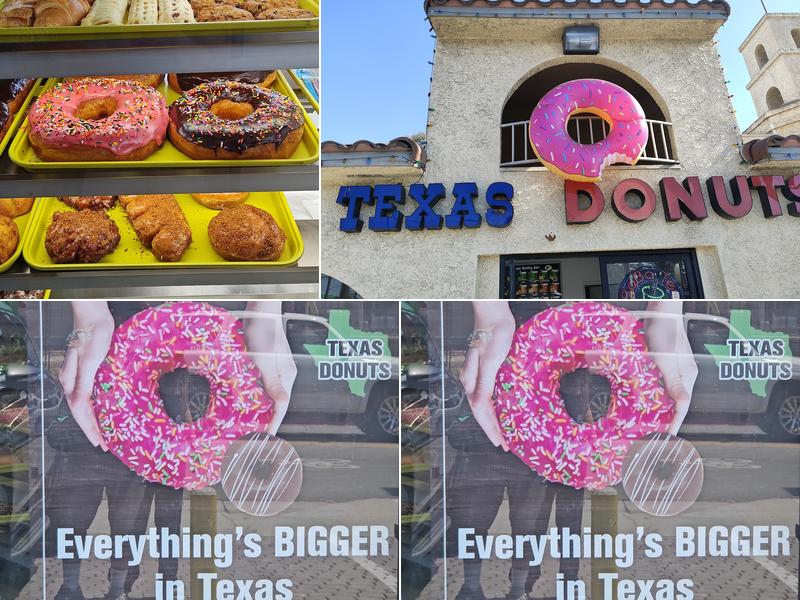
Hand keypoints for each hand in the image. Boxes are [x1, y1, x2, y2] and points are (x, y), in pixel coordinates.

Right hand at [58, 301, 113, 450]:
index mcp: (71, 381)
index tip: (100, 443)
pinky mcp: (85, 369)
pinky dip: (95, 406)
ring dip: (93, 420)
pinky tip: (103, 409)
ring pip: (84, 404)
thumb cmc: (93, 335)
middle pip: (81, 412)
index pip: (81, 412)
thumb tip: (79, 406)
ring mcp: (76, 375)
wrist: (93, 315)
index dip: (91, 429)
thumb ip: (83, 383)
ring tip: (103, 432)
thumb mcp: (90, 360)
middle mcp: (70, 381)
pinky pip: (89, 394)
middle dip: (91, 429)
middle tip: (103, 444)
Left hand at [245, 302, 296, 435]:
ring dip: (260, 410)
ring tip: (248, 424)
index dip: (273, 424)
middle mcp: (284, 376)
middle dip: (266, 420)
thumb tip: (282, 406)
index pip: (281, 407)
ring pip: (268, 396)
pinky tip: (244, 401)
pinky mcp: (267, 365)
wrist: (260, 312)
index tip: (265, 440)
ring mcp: (276, 370)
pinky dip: (255, 397)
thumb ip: (273, 384)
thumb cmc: (262, 333)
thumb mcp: (265, 360)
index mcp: (286, 377)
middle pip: (276, 403)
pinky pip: (262, 386)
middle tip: (253, 437)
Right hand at [459, 302, 514, 450]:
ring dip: (493, 419)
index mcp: (471, 381)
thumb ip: (484, 385)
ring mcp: (476, 375)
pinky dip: (495, 406)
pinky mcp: (485, 369)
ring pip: (484, 404)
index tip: (501, 443)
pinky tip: (503, 409)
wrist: (493, 315)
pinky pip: (489, 394)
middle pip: (481, 411)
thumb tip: (481, 408)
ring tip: (503, 432)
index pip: (481, 412)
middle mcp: (471, 381)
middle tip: (504, 444)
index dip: (491, 429)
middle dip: (492, 429)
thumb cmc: (493, 335)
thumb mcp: (491, 361)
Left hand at [645, 301, 697, 434]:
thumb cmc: (663, 332)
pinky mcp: (665, 365)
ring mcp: (675, 370)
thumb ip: (674, 383)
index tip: (666, 438)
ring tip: (647, 424)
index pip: (682, 406)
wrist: (660, 311)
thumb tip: (682, 407)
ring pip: (667, 395)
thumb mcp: (666, 359)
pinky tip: (642, 401)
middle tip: (653, 436)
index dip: (674, 423)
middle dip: (666, 420)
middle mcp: (683, 376)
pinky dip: (653, 395)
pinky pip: (660, 385)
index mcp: (687, 377)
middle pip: (676, 403)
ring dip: (659, 409)